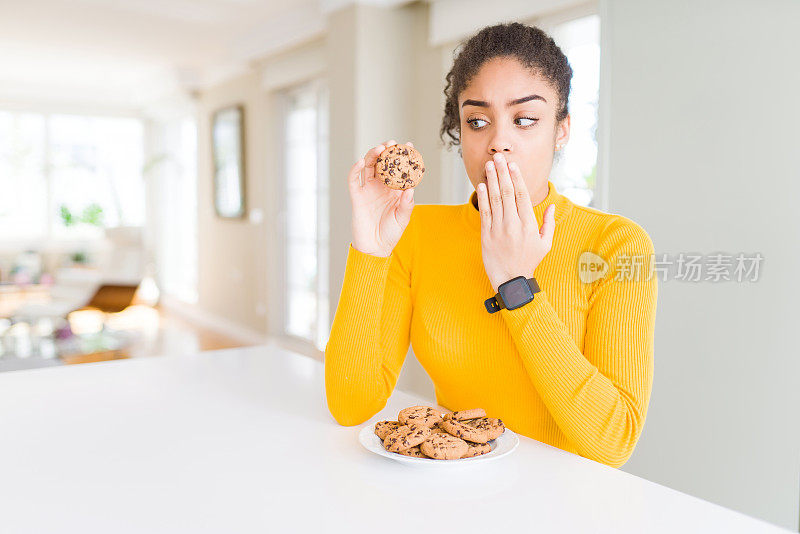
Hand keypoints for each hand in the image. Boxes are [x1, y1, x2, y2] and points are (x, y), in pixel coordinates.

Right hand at [348, 140, 415, 256]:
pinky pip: (354, 180)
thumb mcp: (403, 218)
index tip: (409, 146)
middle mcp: (381, 186)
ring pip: (368, 167)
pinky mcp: (357, 196)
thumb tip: (410, 189)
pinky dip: (356, 169)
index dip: (403, 157)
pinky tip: (361, 161)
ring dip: (372, 155)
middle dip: (387, 152)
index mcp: (394, 190)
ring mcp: (368, 190)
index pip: (399, 169)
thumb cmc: (390, 233)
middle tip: (393, 144)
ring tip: (380, 149)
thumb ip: (407, 204)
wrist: (375, 247)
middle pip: (382, 163)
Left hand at [476, 152, 555, 292]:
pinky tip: (482, 185)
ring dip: (492, 180)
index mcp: (528, 224)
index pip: (522, 196)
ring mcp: (498, 229)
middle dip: (502, 173)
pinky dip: (483, 198)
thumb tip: (550, 207)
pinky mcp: (486, 236)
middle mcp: (513, 224)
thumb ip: (548, 224)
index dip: (516, 178)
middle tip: (498, 157)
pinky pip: (484, 213)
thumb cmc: (529, 261)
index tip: (513, 164)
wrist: (511, 280)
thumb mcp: (545, 244)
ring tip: (489, 165)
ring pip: (495, 200)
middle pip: (507, 193)